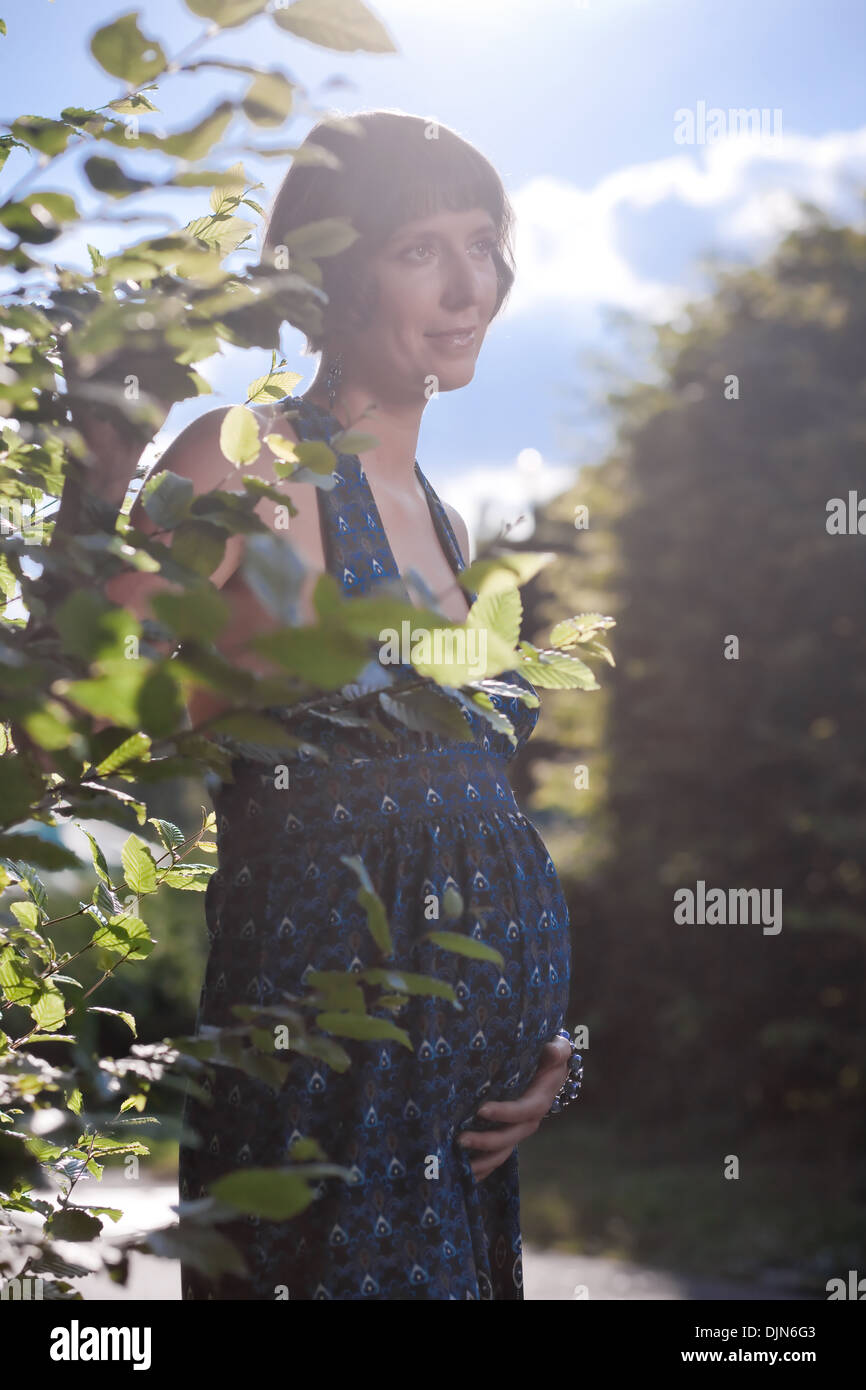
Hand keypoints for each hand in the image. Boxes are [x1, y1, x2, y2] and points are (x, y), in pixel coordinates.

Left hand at [457, 1034, 571, 1180]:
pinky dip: (481, 1168)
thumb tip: (553, 1052)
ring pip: (501, 1153)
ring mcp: (517, 1132)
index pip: (523, 1111)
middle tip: (460, 1138)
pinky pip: (496, 1157)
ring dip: (481, 1160)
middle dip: (485, 1141)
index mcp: (539, 1101)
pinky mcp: (507, 1136)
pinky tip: (463, 1175)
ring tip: (457, 1160)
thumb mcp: (557, 1050)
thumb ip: (556, 1051)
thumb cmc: (549, 1057)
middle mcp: (529, 1121)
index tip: (481, 1109)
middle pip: (509, 1137)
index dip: (505, 1113)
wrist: (549, 1073)